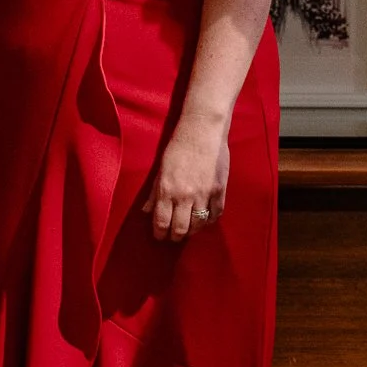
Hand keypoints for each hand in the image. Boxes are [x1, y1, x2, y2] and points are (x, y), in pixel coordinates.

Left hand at [143, 113, 229, 242]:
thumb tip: (146, 211)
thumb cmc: (178, 146)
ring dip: (192, 231)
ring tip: (189, 229)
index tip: (160, 236)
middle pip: (180, 229)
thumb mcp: (161, 169)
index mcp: (167, 190)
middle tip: (174, 236)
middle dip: (175, 237)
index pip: (161, 222)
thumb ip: (154, 192)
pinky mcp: (219, 190)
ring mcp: (204, 194)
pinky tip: (205, 220)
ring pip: (198, 225)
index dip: (160, 234)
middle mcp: (185, 196)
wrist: (202, 130)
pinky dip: (209, 221)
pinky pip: (216, 214)